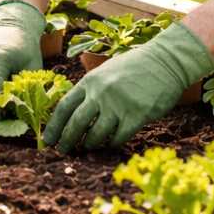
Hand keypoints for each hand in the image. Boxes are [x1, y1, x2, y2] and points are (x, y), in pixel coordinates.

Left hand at [44, 22, 213, 151]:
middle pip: (76, 124)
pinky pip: (118, 138)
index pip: (63, 107)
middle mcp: (100, 93)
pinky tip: (110, 143)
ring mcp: (118, 105)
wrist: (165, 62)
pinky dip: (111, 143)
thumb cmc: (134, 67)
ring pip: (96, 135)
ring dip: (89, 144)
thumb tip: (72, 113)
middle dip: (66, 141)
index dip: (53, 127)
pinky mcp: (137, 116)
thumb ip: (90, 90)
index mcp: (90, 81)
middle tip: (62, 151)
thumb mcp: (105, 71)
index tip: (48, 140)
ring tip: (88, 146)